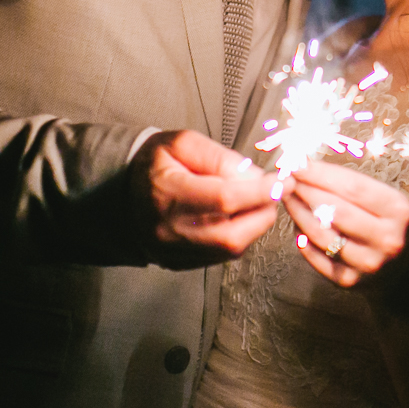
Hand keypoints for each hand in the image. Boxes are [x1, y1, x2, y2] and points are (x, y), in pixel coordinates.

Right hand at [130, 130, 288, 268]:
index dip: (260, 192)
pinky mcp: (180, 263)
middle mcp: (168, 229)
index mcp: (166, 193)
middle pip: (232, 234)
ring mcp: (173, 251)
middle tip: (274, 192)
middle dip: (263, 212)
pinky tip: (238, 217)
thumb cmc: (157, 164)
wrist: (125, 193)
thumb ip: (220, 157)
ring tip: (257, 202)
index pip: (224, 199)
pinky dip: (240, 237)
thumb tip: (255, 177)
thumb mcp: (183, 144)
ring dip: (255, 225)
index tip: (283, 181)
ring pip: (231, 249)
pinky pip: (222, 256)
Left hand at [281, 160, 408, 288]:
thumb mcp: (386, 200)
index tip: (297, 163)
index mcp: (397, 210)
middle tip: (285, 178)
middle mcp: (385, 238)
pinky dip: (302, 237)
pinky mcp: (349, 280)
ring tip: (288, 197)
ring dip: (298, 212)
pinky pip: (316, 255)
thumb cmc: (390, 225)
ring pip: (321, 233)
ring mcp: (367, 262)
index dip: (320, 173)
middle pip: (335, 209)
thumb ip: (352, 186)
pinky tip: (297, 223)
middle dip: (305, 190)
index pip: (353, 187)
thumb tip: (308, 167)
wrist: (405, 270)